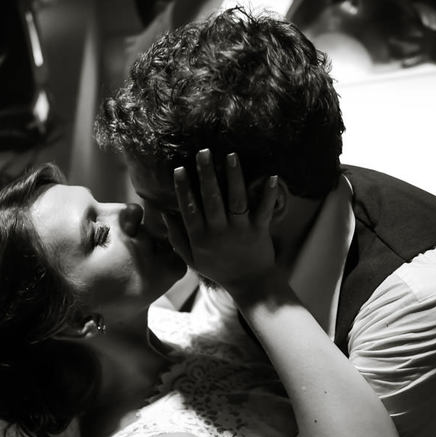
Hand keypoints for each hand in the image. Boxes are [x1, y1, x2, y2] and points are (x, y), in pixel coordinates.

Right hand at [162, 148, 279, 293]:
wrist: (249, 284)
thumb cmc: (218, 269)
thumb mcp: (191, 259)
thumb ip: (177, 238)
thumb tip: (164, 214)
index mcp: (200, 238)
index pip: (189, 209)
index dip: (184, 189)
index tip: (179, 169)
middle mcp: (219, 232)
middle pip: (212, 199)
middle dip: (207, 174)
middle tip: (203, 152)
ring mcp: (240, 230)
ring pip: (236, 200)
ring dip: (234, 176)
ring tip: (231, 155)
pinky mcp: (259, 230)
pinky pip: (264, 210)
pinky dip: (268, 194)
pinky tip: (271, 175)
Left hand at [388, 21, 435, 66]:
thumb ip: (435, 33)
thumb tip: (431, 30)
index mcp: (431, 33)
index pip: (417, 25)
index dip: (408, 21)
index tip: (400, 19)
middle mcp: (428, 40)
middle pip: (410, 39)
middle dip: (400, 39)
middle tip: (389, 39)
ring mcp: (428, 49)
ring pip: (411, 52)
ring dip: (401, 55)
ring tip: (391, 58)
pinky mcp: (429, 58)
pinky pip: (417, 62)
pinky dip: (410, 64)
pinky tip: (402, 66)